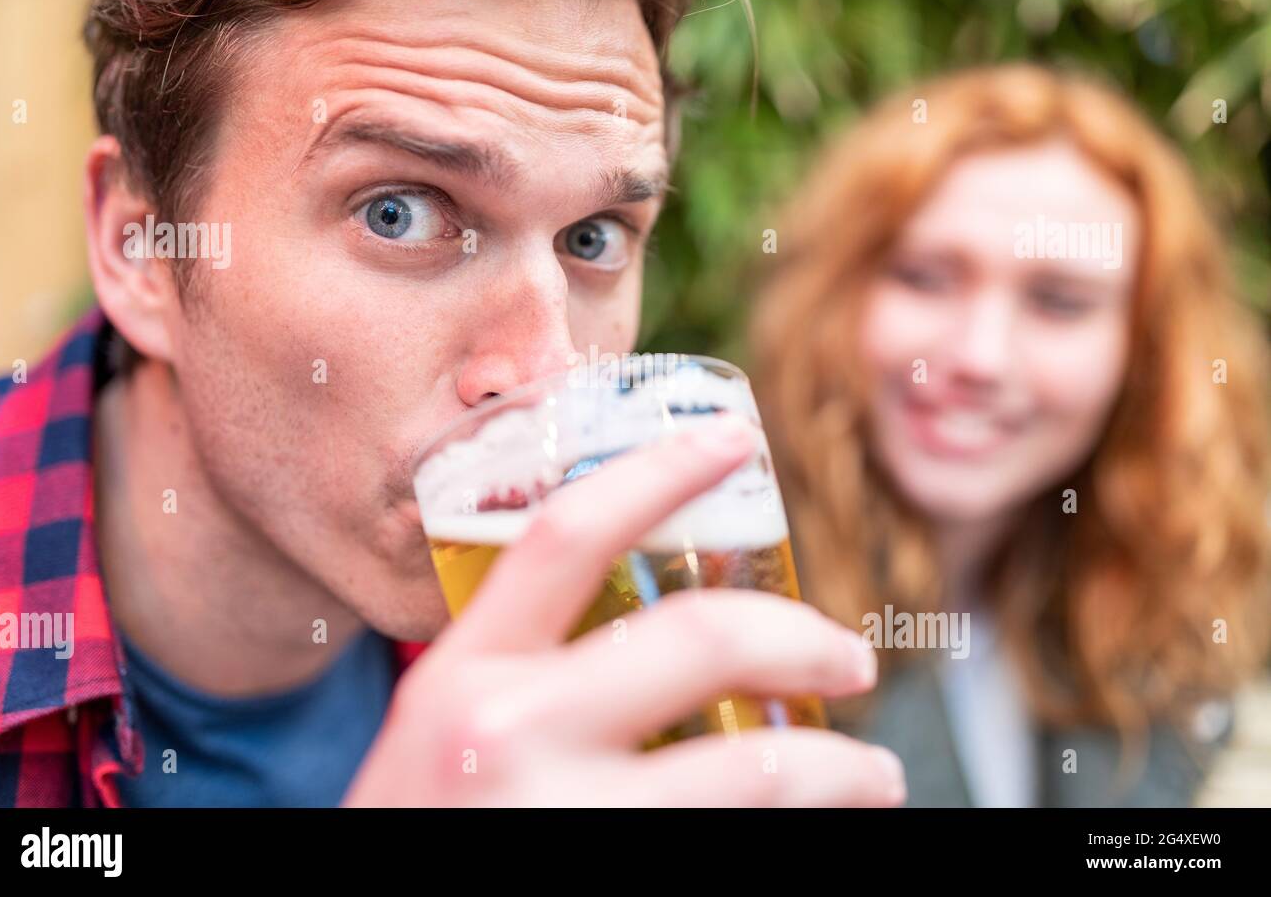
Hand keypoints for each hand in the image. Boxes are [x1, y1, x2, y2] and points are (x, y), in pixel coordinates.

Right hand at [343, 416, 904, 805]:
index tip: (734, 441)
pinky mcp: (610, 882)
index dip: (659, 472)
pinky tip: (815, 830)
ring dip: (841, 768)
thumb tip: (657, 647)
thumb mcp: (440, 734)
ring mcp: (562, 821)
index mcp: (457, 676)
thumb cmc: (421, 825)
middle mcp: (506, 737)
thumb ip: (523, 678)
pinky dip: (793, 827)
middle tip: (850, 659)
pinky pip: (734, 840)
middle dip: (803, 638)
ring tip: (873, 773)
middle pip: (697, 639)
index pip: (566, 535)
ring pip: (754, 769)